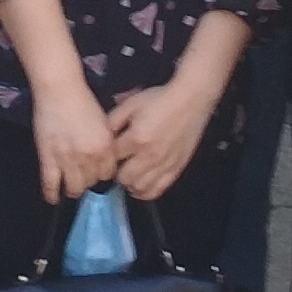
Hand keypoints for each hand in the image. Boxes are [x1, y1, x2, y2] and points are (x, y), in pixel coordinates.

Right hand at [29, 76, 121, 204]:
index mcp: (105, 146)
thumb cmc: (82, 100)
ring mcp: (68, 158)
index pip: (108, 173)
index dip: (102, 173)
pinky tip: (53, 198)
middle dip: (89, 180)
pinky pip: (50, 183)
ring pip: (74, 187)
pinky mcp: (48, 157)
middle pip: (92, 182)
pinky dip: (52, 193)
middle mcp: (89, 155)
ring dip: (73, 188)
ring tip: (70, 186)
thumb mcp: (103, 121)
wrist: (59, 90)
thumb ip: (105, 142)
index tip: (97, 172)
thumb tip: (104, 160)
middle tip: (83, 176)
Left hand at [106, 69, 216, 203]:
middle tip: (116, 166)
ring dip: (129, 184)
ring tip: (128, 176)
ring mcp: (164, 164)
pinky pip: (158, 190)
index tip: (106, 157)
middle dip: (116, 173)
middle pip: (123, 178)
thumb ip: (113, 120)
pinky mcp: (176, 169)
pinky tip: (140, 187)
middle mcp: (149, 155)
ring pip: (139, 187)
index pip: (112, 159)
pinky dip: (146, 192)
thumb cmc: (161, 99)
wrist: (190, 99)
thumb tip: (101, 135)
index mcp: (136, 138)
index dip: (106, 159)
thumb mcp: (132, 104)